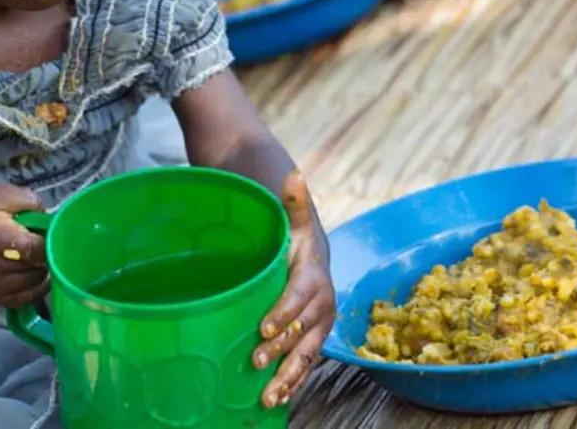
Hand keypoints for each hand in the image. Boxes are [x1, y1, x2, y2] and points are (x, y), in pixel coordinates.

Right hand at [0, 184, 50, 308]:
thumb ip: (25, 199)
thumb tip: (46, 216)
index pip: (29, 247)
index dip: (46, 242)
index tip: (49, 234)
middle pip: (35, 266)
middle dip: (46, 254)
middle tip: (41, 243)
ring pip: (34, 282)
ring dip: (42, 269)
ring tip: (35, 255)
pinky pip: (28, 297)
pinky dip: (37, 285)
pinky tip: (34, 270)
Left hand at [252, 171, 334, 407]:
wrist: (312, 260)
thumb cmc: (296, 241)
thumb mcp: (294, 220)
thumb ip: (293, 201)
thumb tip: (294, 173)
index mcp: (315, 279)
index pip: (299, 298)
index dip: (283, 313)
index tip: (262, 328)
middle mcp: (321, 308)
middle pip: (303, 333)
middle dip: (281, 350)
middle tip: (254, 362)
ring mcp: (316, 330)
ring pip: (304, 357)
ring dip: (287, 378)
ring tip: (266, 398)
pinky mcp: (309, 344)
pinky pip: (303, 367)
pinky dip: (291, 385)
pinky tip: (274, 402)